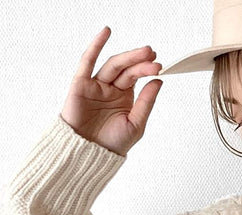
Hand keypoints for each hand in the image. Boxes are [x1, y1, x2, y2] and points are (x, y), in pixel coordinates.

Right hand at [59, 26, 162, 156]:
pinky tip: (106, 32)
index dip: (147, 70)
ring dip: (128, 56)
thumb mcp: (136, 124)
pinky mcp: (81, 84)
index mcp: (124, 97)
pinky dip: (96, 45)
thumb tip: (158, 81)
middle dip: (140, 62)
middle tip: (153, 54)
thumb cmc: (113, 144)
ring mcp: (96, 85)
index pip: (137, 78)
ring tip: (144, 51)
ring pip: (113, 65)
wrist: (89, 154)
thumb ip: (146, 102)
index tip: (160, 66)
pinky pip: (87, 61)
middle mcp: (111, 89)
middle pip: (127, 70)